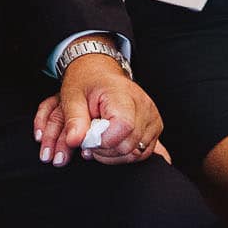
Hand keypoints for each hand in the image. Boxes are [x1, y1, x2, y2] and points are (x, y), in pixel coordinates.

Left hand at [33, 53, 160, 166]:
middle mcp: (144, 106)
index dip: (102, 140)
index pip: (122, 127)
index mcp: (123, 94)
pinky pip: (141, 153)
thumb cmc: (86, 83)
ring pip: (135, 154)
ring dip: (113, 155)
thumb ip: (73, 121)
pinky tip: (110, 142)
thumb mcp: (72, 98)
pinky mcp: (155, 128)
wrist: (100, 73)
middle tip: (88, 139)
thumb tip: (73, 141)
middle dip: (104, 150)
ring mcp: (152, 118)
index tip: (85, 137)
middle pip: (128, 145)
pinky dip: (124, 154)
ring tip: (98, 140)